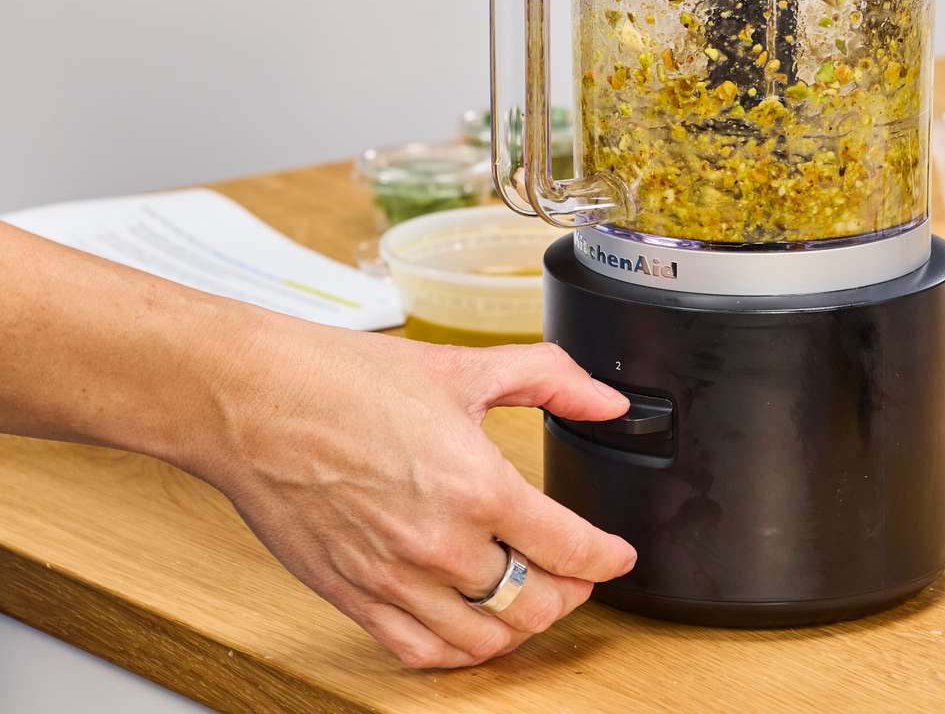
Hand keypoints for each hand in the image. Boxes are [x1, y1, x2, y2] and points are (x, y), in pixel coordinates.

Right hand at [203, 321, 635, 667]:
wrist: (252, 401)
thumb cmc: (343, 381)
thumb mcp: (464, 366)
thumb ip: (550, 379)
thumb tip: (606, 400)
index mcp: (478, 486)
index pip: (571, 549)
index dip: (609, 557)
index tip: (617, 554)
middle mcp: (441, 545)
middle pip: (538, 603)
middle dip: (573, 592)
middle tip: (578, 572)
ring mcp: (396, 580)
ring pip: (488, 640)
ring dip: (522, 624)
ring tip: (531, 596)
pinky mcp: (354, 598)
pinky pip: (422, 653)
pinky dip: (460, 649)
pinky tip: (471, 624)